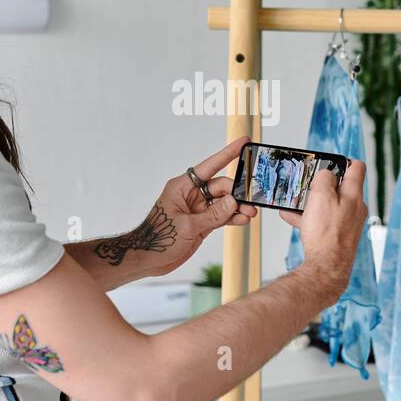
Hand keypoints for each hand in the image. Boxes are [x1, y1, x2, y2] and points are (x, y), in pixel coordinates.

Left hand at [133, 135, 257, 276]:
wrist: (148, 259)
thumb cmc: (158, 239)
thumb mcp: (188, 226)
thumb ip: (213, 215)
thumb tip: (234, 202)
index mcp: (183, 186)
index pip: (210, 165)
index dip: (228, 153)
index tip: (244, 142)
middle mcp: (192, 194)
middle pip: (221, 186)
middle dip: (238, 193)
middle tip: (252, 203)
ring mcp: (198, 209)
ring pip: (224, 202)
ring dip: (238, 207)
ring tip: (251, 213)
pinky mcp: (202, 222)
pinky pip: (221, 215)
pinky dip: (232, 217)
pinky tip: (243, 220)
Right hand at [278, 159, 366, 295]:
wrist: (326, 267)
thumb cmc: (326, 234)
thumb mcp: (322, 196)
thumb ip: (324, 178)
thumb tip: (326, 174)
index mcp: (354, 194)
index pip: (357, 168)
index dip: (343, 161)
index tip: (330, 163)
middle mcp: (355, 208)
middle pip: (341, 187)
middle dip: (322, 185)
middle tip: (308, 185)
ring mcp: (348, 223)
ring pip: (329, 205)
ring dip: (312, 202)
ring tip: (294, 203)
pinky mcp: (339, 235)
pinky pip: (324, 221)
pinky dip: (310, 217)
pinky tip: (292, 218)